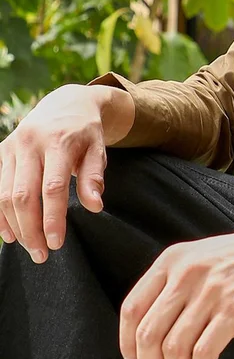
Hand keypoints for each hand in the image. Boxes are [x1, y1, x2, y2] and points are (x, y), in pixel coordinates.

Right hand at [0, 84, 125, 260]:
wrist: (66, 103)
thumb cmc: (86, 132)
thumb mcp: (98, 149)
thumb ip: (94, 177)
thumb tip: (95, 207)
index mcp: (58, 142)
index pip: (52, 187)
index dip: (52, 218)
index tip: (56, 244)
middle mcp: (30, 143)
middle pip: (24, 195)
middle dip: (30, 229)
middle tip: (42, 255)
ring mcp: (11, 146)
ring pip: (5, 194)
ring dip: (15, 225)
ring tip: (29, 247)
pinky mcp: (1, 151)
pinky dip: (0, 213)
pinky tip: (9, 234)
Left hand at [119, 222, 233, 358]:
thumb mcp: (201, 257)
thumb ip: (174, 285)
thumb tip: (151, 335)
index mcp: (172, 260)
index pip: (131, 309)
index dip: (126, 344)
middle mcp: (186, 274)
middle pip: (147, 334)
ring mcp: (211, 292)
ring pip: (173, 348)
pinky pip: (204, 352)